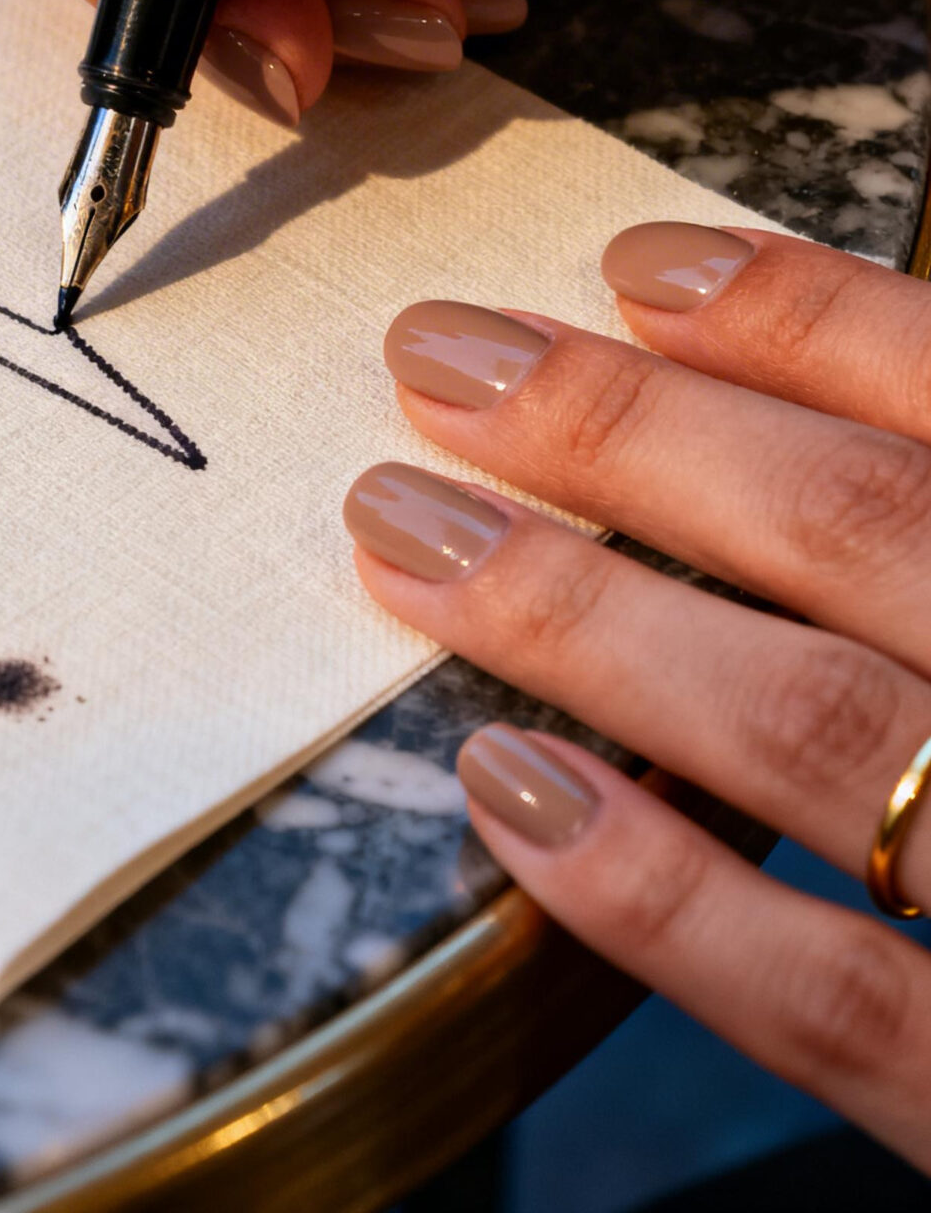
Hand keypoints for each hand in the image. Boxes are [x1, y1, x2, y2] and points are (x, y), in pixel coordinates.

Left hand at [345, 224, 930, 1166]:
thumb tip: (839, 389)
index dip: (799, 316)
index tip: (633, 267)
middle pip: (857, 528)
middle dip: (628, 432)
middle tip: (441, 356)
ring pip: (812, 727)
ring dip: (584, 615)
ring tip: (407, 526)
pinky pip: (827, 997)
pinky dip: (660, 891)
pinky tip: (513, 788)